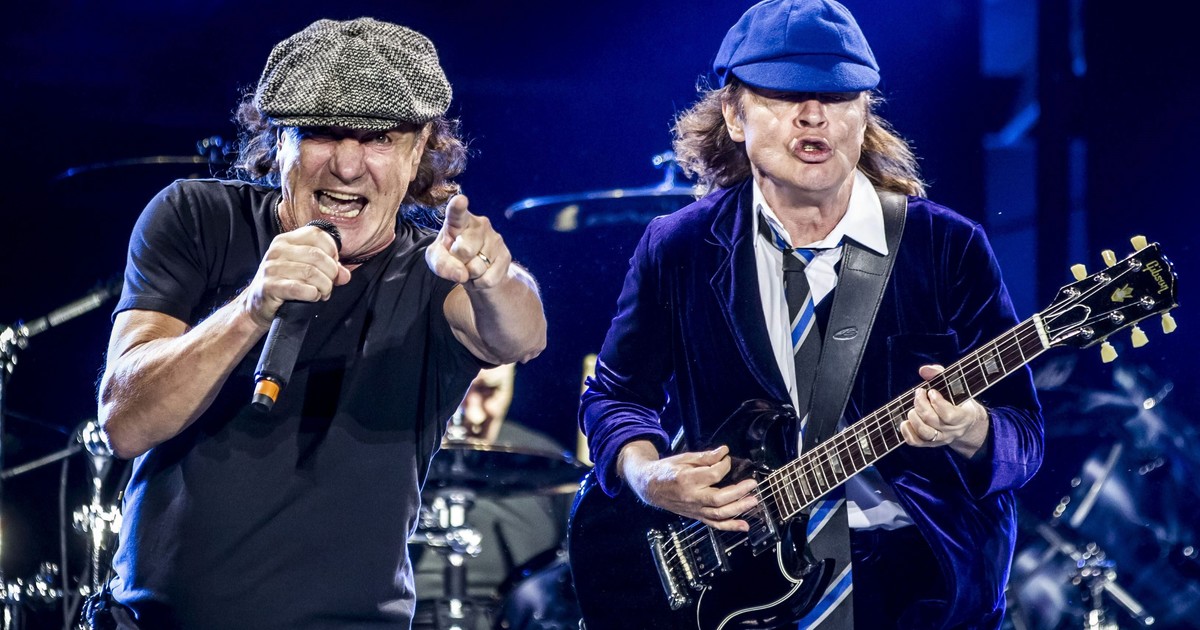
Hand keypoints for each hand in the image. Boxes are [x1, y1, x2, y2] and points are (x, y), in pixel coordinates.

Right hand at [241, 225, 350, 327]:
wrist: (256, 305)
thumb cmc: (284, 284)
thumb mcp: (304, 270)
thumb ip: (327, 269)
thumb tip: (345, 275)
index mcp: (286, 240)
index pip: (318, 235)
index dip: (332, 251)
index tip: (333, 266)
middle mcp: (277, 250)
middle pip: (318, 256)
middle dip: (331, 274)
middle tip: (329, 285)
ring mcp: (272, 268)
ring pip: (312, 273)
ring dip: (324, 287)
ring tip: (322, 293)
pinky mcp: (270, 286)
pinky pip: (300, 288)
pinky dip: (313, 294)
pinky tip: (312, 297)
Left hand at [425, 194, 510, 287]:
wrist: (475, 271)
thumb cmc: (452, 257)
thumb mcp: (437, 259)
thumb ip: (441, 263)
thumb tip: (462, 274)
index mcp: (459, 220)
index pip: (457, 213)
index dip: (458, 207)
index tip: (460, 200)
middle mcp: (480, 224)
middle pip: (464, 250)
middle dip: (458, 262)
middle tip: (460, 260)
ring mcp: (495, 239)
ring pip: (477, 267)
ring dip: (469, 275)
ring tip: (470, 267)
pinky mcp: (506, 255)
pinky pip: (488, 278)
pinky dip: (479, 283)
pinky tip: (480, 275)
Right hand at [618, 441, 758, 531]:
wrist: (650, 487)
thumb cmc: (667, 470)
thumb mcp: (684, 458)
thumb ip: (705, 457)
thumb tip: (724, 451)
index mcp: (687, 479)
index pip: (713, 474)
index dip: (725, 465)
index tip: (728, 459)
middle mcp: (692, 497)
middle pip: (719, 498)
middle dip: (739, 492)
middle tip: (752, 484)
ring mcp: (694, 509)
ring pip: (719, 514)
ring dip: (739, 509)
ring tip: (753, 501)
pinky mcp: (696, 516)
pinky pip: (715, 524)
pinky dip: (731, 527)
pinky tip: (744, 526)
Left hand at [900, 364, 988, 457]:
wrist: (967, 426)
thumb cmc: (959, 401)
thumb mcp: (956, 387)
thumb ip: (941, 375)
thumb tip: (924, 370)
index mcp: (963, 417)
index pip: (949, 415)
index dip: (937, 402)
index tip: (931, 391)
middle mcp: (951, 431)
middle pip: (932, 420)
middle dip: (921, 404)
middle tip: (919, 392)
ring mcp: (940, 439)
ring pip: (924, 432)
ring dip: (914, 417)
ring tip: (913, 407)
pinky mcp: (929, 444)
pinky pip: (915, 442)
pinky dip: (906, 432)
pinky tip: (905, 421)